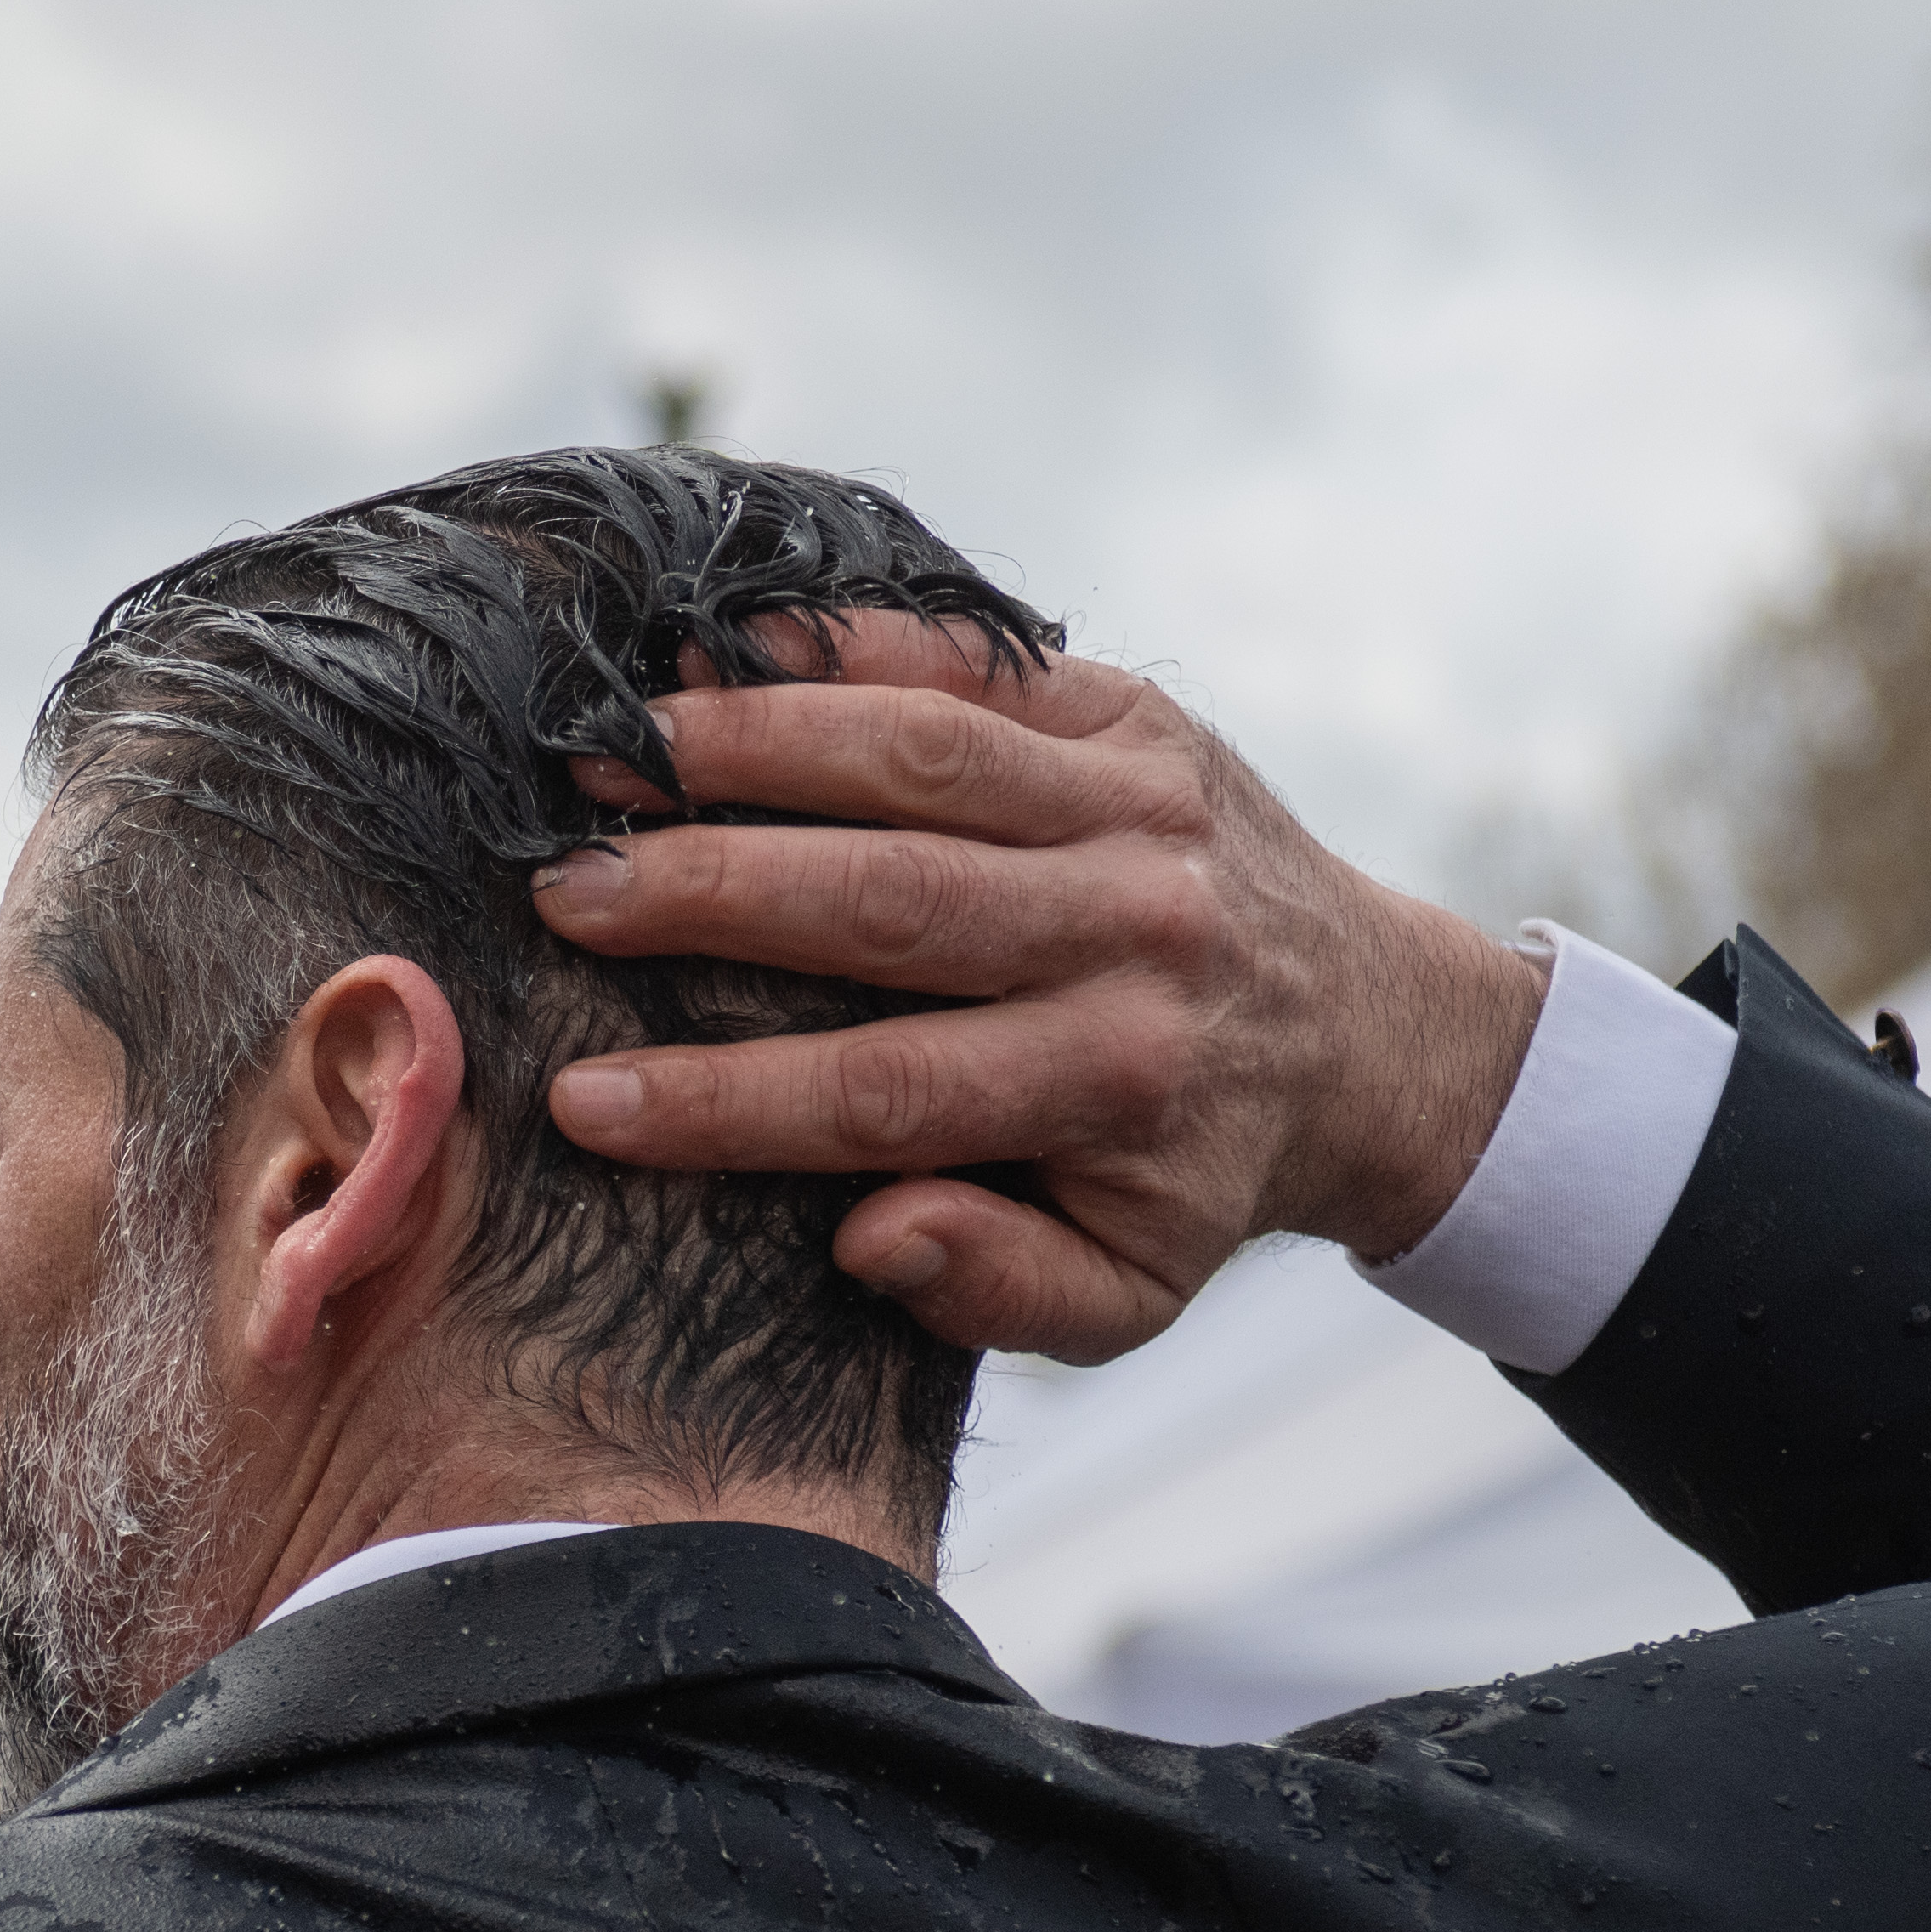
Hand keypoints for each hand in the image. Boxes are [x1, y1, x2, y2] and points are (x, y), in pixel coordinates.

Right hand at [524, 614, 1544, 1362]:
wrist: (1370, 1030)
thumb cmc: (1196, 1168)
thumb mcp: (1125, 1286)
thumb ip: (999, 1288)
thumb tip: (870, 1236)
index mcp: (1114, 1083)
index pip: (883, 1092)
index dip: (721, 1102)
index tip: (583, 1099)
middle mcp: (1134, 934)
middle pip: (887, 903)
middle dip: (705, 895)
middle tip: (560, 893)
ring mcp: (1138, 807)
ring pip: (918, 758)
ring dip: (748, 747)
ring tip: (609, 758)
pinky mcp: (1135, 715)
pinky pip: (973, 662)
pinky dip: (842, 643)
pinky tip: (716, 646)